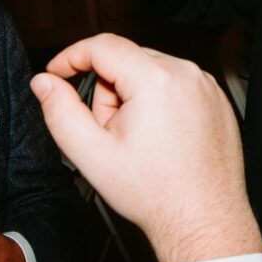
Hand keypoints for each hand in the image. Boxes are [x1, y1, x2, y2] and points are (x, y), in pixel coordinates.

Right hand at [30, 33, 261, 261]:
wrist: (203, 217)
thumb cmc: (156, 192)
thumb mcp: (91, 153)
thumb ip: (60, 111)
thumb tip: (45, 83)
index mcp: (156, 80)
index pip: (103, 45)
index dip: (72, 56)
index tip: (57, 73)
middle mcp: (187, 74)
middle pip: (127, 59)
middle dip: (107, 89)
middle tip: (109, 131)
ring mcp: (206, 85)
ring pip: (151, 70)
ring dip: (134, 95)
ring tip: (139, 139)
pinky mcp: (216, 97)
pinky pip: (177, 83)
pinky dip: (161, 100)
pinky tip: (161, 137)